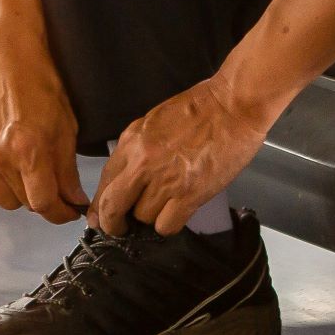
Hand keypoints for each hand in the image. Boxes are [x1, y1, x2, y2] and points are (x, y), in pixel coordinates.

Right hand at [0, 25, 89, 224]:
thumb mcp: (66, 126)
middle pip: (27, 204)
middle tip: (59, 189)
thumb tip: (75, 201)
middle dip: (48, 201)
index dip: (62, 213)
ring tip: (35, 177)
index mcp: (29, 149)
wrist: (6, 56)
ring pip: (6, 202)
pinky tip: (11, 176)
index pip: (45, 205)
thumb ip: (68, 170)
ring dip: (23, 196)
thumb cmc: (42, 84)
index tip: (72, 209)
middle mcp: (1, 156)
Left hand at [90, 77, 272, 236]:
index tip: (100, 216)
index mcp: (132, 141)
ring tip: (165, 205)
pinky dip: (169, 223)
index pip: (104, 181)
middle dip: (113, 223)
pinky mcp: (189, 194)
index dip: (100, 205)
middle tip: (120, 229)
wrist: (233, 106)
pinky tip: (177, 212)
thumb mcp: (155, 122)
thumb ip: (137, 148)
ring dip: (151, 217)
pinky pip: (166, 225)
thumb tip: (127, 176)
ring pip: (142, 218)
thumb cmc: (200, 107)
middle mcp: (143, 163)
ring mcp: (165, 180)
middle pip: (113, 207)